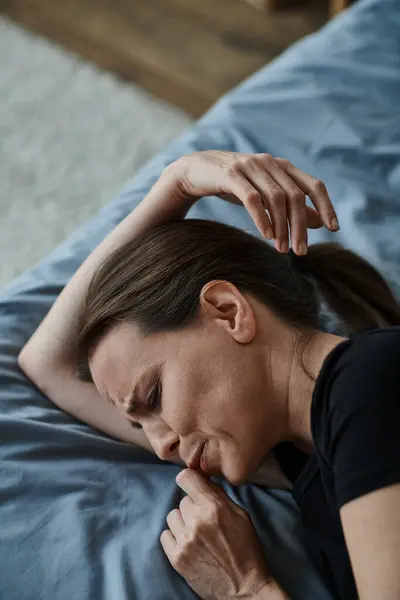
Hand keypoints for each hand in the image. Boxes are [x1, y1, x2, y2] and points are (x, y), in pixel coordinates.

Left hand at [160, 468, 271, 599]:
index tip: (191, 485)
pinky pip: (165, 535)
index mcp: (215, 507)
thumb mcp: (241, 516)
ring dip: (183, 522)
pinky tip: (188, 544)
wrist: (245, 589)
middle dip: (193, 507)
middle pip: (182, 500)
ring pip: (172, 516)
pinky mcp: (176, 558)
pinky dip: (174, 538)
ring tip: (197, 534)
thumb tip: (203, 480)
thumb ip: (220, 496)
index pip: (187, 478)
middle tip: (205, 521)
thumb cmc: (247, 551)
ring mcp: (185, 540)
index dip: (189, 480)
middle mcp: (197, 520)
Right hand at [170, 150, 338, 254]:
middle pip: (296, 196)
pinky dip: (262, 218)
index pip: (313, 185)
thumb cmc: (233, 185)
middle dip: (301, 226)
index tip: (334, 229)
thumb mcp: (265, 195)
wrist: (195, 171)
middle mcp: (269, 162)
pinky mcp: (231, 175)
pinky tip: (266, 235)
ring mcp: (250, 166)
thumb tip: (319, 222)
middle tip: (301, 252)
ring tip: (282, 249)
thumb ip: (291, 206)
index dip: (326, 206)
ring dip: (282, 227)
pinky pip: (252, 198)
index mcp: (282, 166)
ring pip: (276, 198)